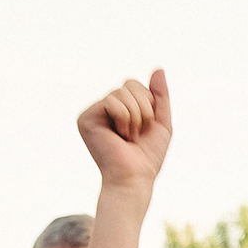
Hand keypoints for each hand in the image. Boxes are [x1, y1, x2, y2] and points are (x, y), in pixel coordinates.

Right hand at [75, 69, 172, 203]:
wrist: (135, 178)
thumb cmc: (147, 156)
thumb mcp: (161, 122)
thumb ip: (159, 96)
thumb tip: (158, 69)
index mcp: (119, 108)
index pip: (136, 85)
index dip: (149, 104)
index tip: (144, 128)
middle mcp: (103, 108)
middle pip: (130, 84)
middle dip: (144, 109)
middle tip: (137, 134)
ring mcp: (93, 112)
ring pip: (121, 92)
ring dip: (135, 117)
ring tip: (128, 137)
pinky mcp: (86, 118)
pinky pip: (112, 102)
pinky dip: (124, 118)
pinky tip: (119, 135)